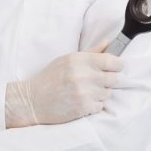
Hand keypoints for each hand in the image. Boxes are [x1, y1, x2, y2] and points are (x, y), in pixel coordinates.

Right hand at [6, 46, 123, 127]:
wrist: (32, 100)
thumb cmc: (51, 77)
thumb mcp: (68, 59)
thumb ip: (91, 52)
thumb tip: (108, 42)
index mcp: (80, 60)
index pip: (113, 61)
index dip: (117, 65)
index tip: (115, 67)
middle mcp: (84, 75)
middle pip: (114, 78)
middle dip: (108, 80)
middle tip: (97, 81)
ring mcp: (84, 93)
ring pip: (108, 93)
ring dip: (101, 93)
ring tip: (86, 91)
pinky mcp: (83, 108)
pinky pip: (100, 106)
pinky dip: (94, 105)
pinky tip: (83, 101)